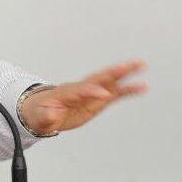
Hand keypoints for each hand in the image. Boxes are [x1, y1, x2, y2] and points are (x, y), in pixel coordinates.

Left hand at [20, 59, 147, 134]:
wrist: (41, 110)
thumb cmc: (39, 112)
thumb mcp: (40, 117)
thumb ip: (47, 116)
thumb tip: (52, 115)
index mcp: (66, 92)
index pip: (81, 90)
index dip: (92, 92)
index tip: (104, 95)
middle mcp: (81, 89)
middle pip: (99, 77)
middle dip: (113, 71)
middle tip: (129, 65)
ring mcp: (91, 93)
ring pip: (110, 81)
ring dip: (125, 74)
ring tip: (142, 66)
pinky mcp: (97, 100)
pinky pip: (115, 94)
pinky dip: (128, 90)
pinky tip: (142, 87)